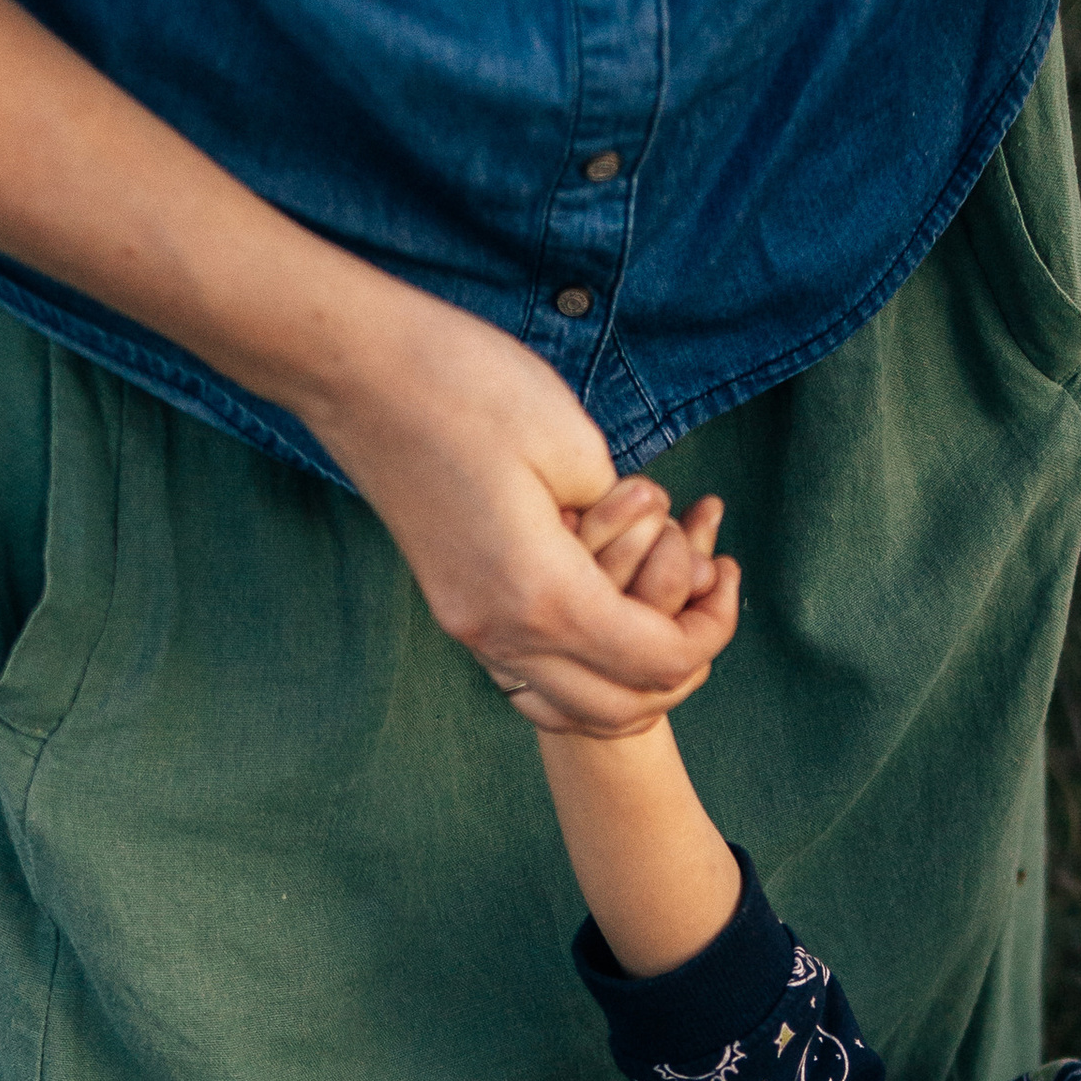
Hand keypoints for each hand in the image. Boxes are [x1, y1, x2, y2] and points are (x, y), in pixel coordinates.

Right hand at [296, 281, 733, 735]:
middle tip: (705, 603)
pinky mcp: (454, 609)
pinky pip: (531, 678)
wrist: (354, 372)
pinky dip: (580, 671)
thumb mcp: (573, 439)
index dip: (710, 630)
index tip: (726, 575)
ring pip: (568, 707)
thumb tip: (640, 540)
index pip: (655, 660)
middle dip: (679, 668)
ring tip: (662, 616)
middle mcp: (501, 632)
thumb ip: (623, 514)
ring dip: (627, 681)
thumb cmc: (463, 385)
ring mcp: (469, 628)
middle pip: (617, 708)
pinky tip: (604, 616)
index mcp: (542, 594)